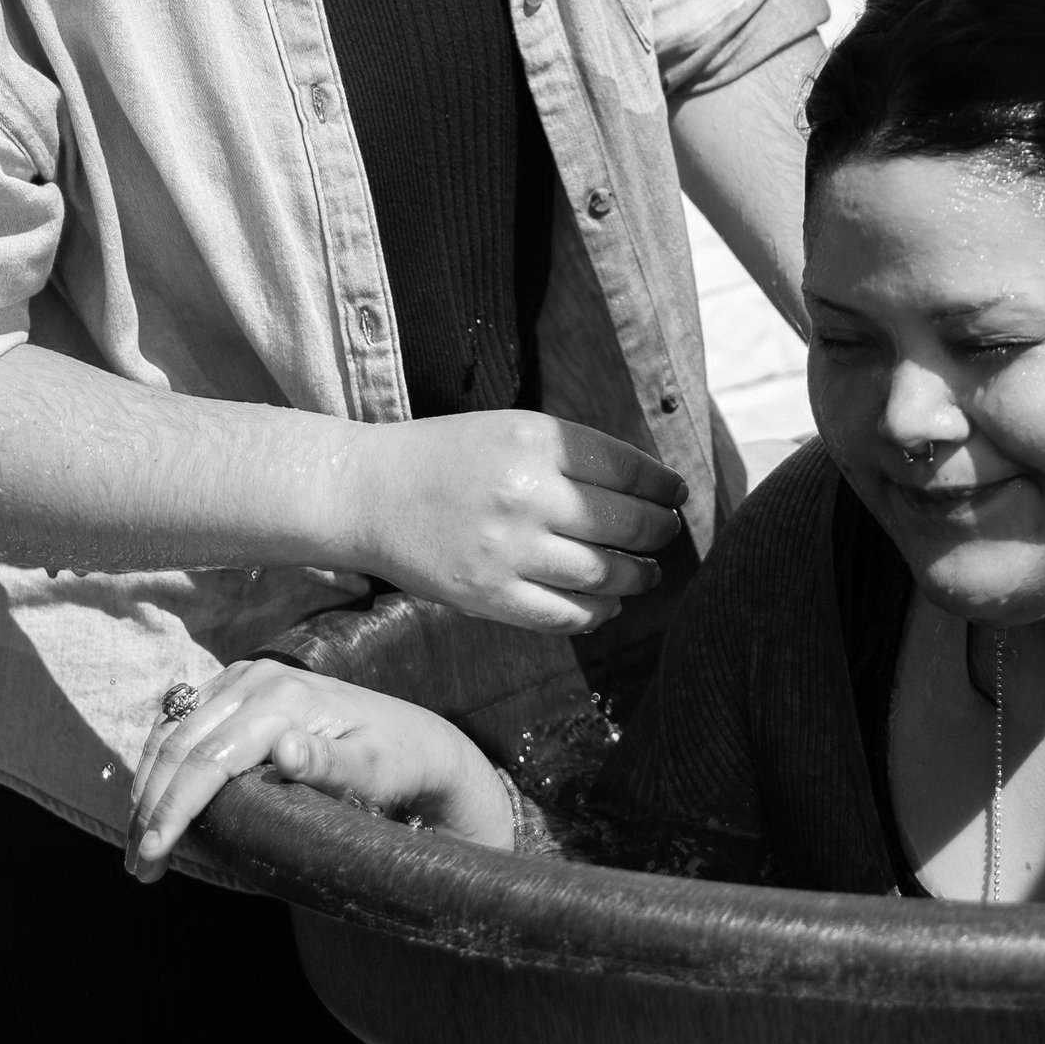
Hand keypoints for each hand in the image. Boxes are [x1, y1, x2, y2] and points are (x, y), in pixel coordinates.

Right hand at [128, 657, 518, 880]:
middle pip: (180, 746)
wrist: (415, 739)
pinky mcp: (240, 685)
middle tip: (139, 867)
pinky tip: (154, 803)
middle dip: (151, 809)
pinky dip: (161, 763)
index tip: (152, 856)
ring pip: (173, 732)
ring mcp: (246, 677)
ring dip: (148, 789)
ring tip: (139, 848)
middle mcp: (259, 678)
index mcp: (286, 700)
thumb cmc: (396, 763)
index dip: (174, 810)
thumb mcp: (373, 770)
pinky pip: (183, 721)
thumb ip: (330, 763)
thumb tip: (286, 748)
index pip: (208, 759)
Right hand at [353, 413, 683, 629]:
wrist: (369, 493)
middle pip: (624, 524)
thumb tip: (647, 488)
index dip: (663, 487)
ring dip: (637, 577)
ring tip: (646, 573)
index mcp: (535, 441)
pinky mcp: (488, 595)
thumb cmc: (448, 457)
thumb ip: (572, 453)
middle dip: (658, 533)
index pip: (627, 469)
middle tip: (667, 535)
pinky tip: (608, 605)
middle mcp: (526, 493)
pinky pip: (564, 614)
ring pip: (602, 574)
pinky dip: (597, 613)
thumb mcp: (512, 429)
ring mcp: (506, 549)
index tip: (675, 495)